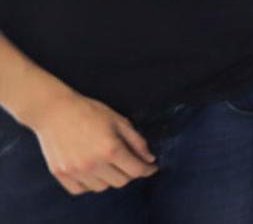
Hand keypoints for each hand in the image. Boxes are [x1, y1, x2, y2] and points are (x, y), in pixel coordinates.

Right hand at [24, 91, 156, 194]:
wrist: (54, 110)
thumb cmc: (89, 112)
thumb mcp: (119, 121)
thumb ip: (137, 142)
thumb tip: (149, 159)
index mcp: (110, 149)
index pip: (136, 170)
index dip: (147, 169)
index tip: (151, 167)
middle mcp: (93, 164)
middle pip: (121, 182)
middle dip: (129, 172)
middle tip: (127, 161)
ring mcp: (75, 171)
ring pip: (102, 187)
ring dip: (109, 178)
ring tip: (107, 163)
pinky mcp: (61, 174)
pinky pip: (81, 190)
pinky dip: (89, 183)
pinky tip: (91, 171)